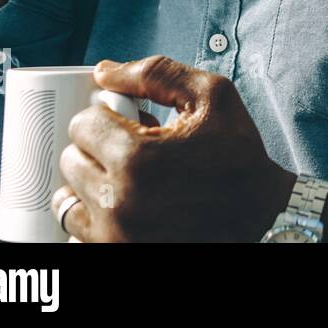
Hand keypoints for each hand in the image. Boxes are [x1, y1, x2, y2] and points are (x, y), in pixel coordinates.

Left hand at [53, 55, 294, 241]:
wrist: (261, 214)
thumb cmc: (238, 155)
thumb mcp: (212, 97)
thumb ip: (156, 74)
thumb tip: (104, 72)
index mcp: (137, 157)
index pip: (82, 124)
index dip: (106, 116)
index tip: (129, 122)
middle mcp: (118, 201)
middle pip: (71, 161)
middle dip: (97, 149)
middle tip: (133, 149)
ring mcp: (115, 236)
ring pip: (67, 201)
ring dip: (90, 186)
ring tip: (126, 180)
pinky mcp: (118, 254)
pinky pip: (76, 236)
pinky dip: (94, 220)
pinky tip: (124, 209)